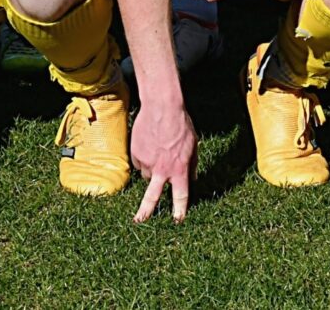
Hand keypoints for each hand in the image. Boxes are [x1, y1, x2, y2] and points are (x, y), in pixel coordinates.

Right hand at [132, 98, 195, 223]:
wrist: (162, 107)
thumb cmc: (181, 125)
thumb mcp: (193, 146)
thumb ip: (191, 165)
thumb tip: (192, 179)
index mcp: (179, 169)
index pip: (180, 195)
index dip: (180, 209)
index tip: (178, 220)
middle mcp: (162, 169)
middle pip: (152, 196)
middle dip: (146, 211)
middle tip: (139, 222)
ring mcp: (147, 162)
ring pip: (147, 174)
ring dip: (152, 170)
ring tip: (158, 152)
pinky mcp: (136, 153)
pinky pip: (139, 162)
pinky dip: (143, 158)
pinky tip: (149, 145)